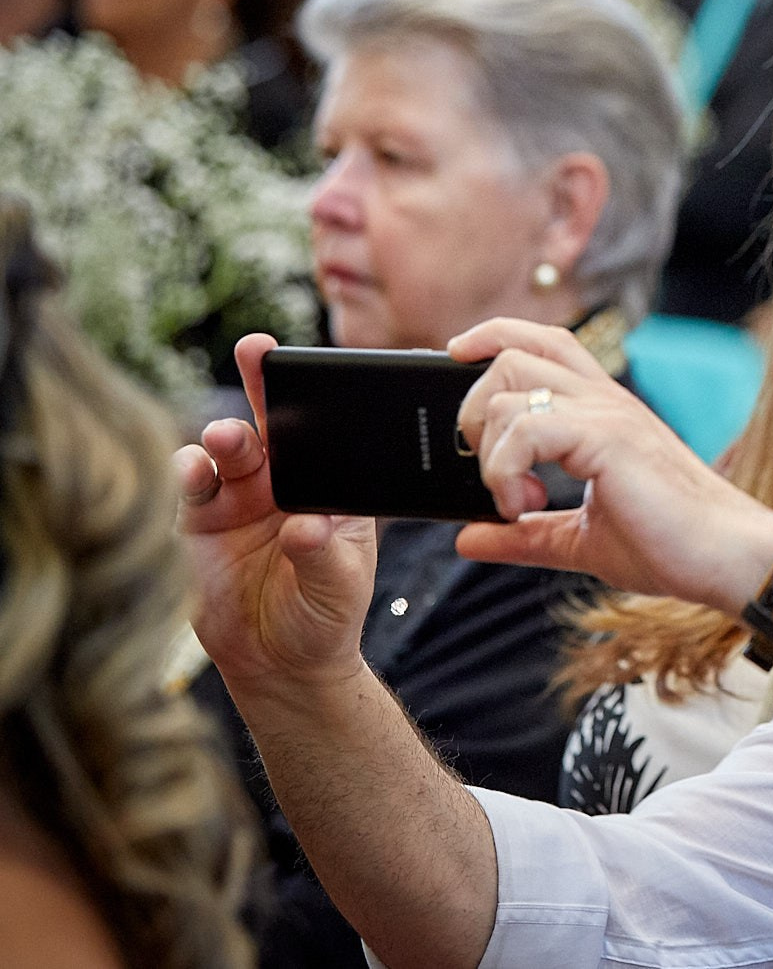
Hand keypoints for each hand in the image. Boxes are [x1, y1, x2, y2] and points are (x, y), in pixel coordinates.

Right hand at [176, 334, 378, 691]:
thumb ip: (323, 555)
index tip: (310, 363)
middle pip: (272, 423)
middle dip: (263, 384)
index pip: (325, 430)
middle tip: (257, 352)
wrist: (280, 664)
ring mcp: (239, 498)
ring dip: (226, 437)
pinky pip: (191, 486)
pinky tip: (193, 469)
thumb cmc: (325, 615)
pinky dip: (189, 472)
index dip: (316, 393)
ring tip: (228, 439)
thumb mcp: (338, 586)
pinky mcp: (199, 522)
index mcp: (330, 485)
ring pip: (229, 449)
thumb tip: (305, 528)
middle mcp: (284, 482)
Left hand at [448, 318, 772, 609]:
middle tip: (491, 473)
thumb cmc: (671, 546)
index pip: (543, 341)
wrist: (726, 559)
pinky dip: (504, 469)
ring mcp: (608, 414)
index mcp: (603, 412)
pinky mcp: (608, 437)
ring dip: (490, 449)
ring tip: (513, 501)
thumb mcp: (581, 540)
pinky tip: (520, 505)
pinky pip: (526, 429)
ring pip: (509, 385)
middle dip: (474, 410)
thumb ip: (526, 534)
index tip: (454, 355)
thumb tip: (467, 538)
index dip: (494, 336)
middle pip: (513, 354)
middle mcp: (605, 401)